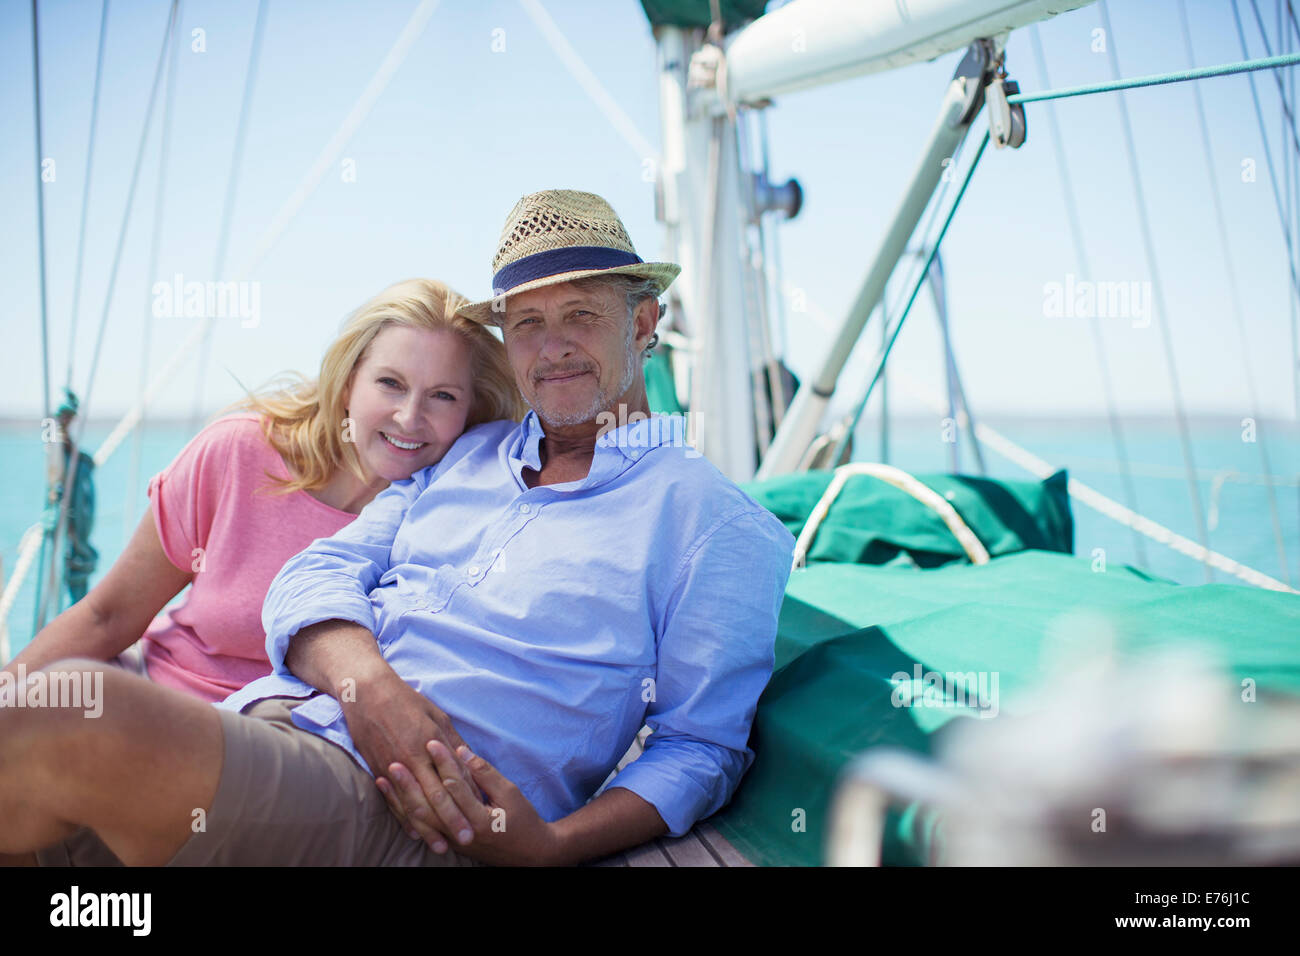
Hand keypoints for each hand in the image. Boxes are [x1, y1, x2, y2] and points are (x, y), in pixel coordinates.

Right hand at [339, 668, 478, 853]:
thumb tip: (468, 762)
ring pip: (413, 804)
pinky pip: (393, 801)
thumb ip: (453, 742)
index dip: (466, 798)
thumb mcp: (437, 716)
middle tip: (466, 839)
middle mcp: (412, 759)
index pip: (452, 778)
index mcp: (429, 744)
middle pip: (435, 797)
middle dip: (451, 820)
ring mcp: (393, 767)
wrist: (367, 694)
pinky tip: (414, 831)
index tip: (482, 813)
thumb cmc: (407, 701)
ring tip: (441, 845)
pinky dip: (404, 818)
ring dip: (428, 827)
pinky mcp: (378, 770)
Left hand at [390, 740, 561, 865]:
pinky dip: (404, 813)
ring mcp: (451, 840)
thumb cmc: (523, 820)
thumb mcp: (510, 793)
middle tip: (395, 761)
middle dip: (410, 783)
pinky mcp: (447, 841)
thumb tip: (462, 752)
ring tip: (385, 778)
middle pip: (429, 806)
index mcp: (478, 819)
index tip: (430, 742)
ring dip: (400, 798)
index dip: (442, 763)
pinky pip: (421, 827)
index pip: (454, 787)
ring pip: (420, 820)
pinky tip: (393, 798)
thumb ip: (485, 773)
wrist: (527, 854)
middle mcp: (460, 833)